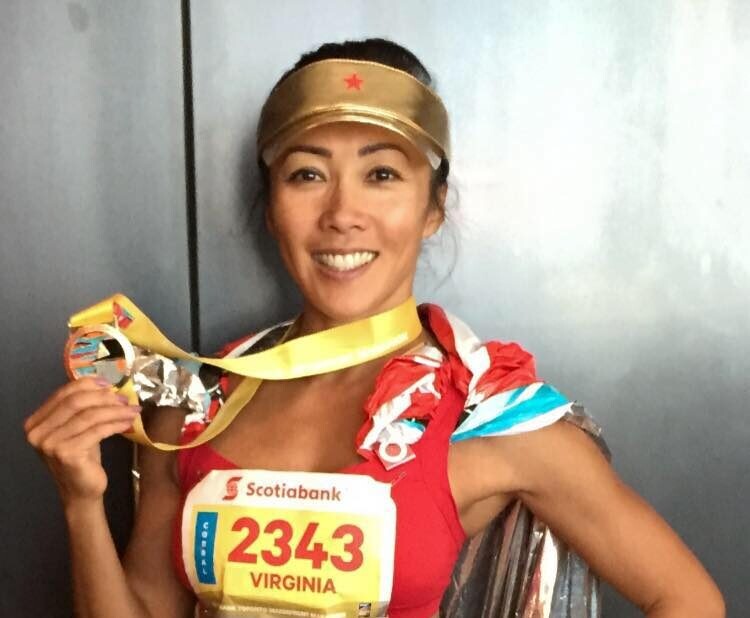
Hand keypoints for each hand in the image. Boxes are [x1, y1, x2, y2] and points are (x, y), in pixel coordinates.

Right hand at [24, 377, 140, 506]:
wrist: (81, 490)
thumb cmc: (81, 457)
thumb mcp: (77, 428)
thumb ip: (82, 408)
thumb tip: (107, 385)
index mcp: (35, 422)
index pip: (63, 393)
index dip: (87, 384)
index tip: (109, 383)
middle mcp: (38, 433)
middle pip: (76, 402)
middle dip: (104, 397)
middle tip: (125, 398)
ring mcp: (50, 444)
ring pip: (89, 416)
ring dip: (115, 410)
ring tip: (132, 410)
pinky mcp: (67, 454)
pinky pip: (97, 431)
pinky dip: (116, 424)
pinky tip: (128, 422)